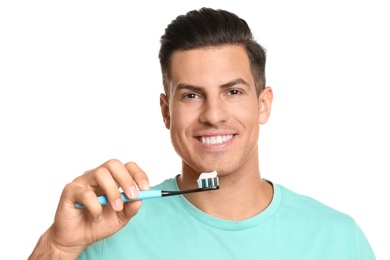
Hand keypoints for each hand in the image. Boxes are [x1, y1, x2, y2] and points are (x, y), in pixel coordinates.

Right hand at [29, 160, 148, 258]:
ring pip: (100, 173)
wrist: (77, 238)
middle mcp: (97, 177)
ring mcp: (83, 181)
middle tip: (132, 196)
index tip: (145, 188)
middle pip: (113, 164)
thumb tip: (140, 198)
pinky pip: (85, 192)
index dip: (138, 174)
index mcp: (112, 179)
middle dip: (126, 179)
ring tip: (116, 208)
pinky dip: (95, 207)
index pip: (127, 167)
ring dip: (112, 192)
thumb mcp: (121, 217)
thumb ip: (131, 207)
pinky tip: (96, 217)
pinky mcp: (70, 190)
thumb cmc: (98, 223)